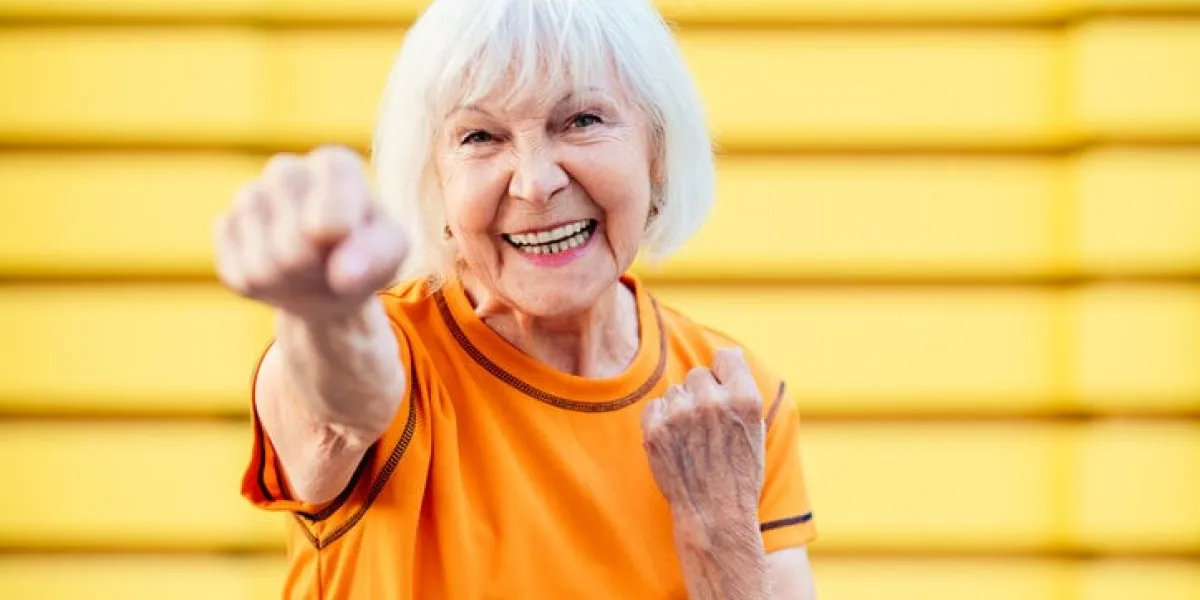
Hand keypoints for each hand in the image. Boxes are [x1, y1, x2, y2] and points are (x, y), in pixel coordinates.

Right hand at [213, 146, 407, 321]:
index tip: (343, 239)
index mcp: (334, 164)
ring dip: (290, 284)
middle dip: (316, 270)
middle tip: (330, 265)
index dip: (335, 227)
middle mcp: (286, 171)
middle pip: (293, 246)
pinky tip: (279, 275)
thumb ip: (378, 256)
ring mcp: (249, 197)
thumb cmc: (366, 253)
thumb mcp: (390, 252)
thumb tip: (344, 274)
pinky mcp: (224, 226)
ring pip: (263, 266)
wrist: (327, 275)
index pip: (328, 197)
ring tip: (307, 271)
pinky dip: (263, 290)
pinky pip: (239, 275)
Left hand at [641, 348, 765, 528]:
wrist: (715, 516)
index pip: (727, 356)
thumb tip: (724, 358)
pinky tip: (675, 445)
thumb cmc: (738, 475)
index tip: (722, 388)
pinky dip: (660, 422)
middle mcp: (713, 401)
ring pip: (675, 392)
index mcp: (745, 399)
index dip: (723, 372)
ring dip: (680, 410)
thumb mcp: (754, 430)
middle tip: (707, 427)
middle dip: (700, 394)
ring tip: (693, 442)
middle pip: (698, 374)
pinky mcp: (655, 429)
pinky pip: (654, 407)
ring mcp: (681, 414)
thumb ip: (739, 394)